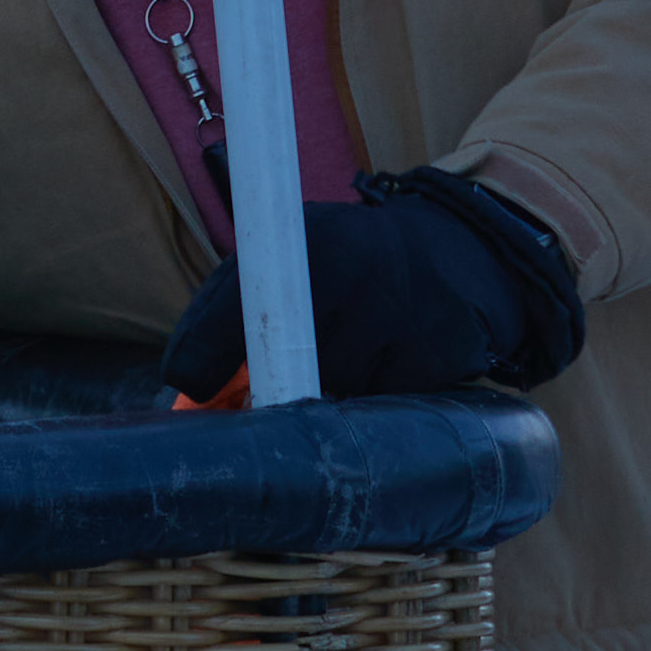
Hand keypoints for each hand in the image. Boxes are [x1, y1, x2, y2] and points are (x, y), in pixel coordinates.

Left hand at [166, 170, 587, 407]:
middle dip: (278, 387)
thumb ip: (235, 312)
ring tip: (359, 349)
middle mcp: (347, 274)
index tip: (190, 388)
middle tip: (289, 379)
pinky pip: (386, 406)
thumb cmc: (353, 265)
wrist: (461, 253)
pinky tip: (395, 360)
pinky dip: (382, 397)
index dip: (201, 356)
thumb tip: (188, 390)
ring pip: (335, 395)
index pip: (229, 309)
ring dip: (336, 391)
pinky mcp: (439, 354)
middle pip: (283, 371)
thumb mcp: (293, 259)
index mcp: (299, 244)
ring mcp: (397, 315)